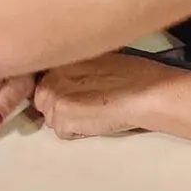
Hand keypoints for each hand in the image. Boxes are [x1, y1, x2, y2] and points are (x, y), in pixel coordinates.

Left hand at [28, 53, 177, 139]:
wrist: (147, 94)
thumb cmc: (133, 75)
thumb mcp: (98, 57)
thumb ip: (75, 64)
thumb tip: (68, 73)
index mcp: (58, 59)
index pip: (45, 80)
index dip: (62, 89)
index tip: (75, 92)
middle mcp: (50, 78)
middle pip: (43, 100)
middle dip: (62, 104)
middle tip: (87, 103)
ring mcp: (54, 101)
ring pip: (52, 118)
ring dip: (69, 119)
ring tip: (94, 111)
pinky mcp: (62, 123)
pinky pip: (62, 132)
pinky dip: (77, 132)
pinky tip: (95, 121)